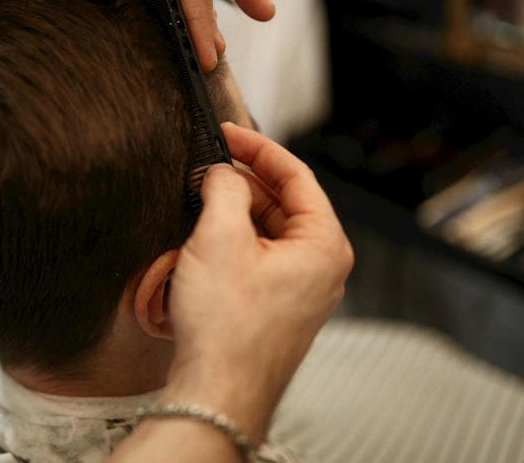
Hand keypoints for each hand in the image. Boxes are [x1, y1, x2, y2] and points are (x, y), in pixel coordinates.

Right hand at [164, 122, 353, 442]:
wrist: (217, 390)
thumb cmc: (228, 327)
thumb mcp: (220, 238)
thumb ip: (225, 188)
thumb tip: (221, 171)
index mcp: (324, 245)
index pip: (297, 175)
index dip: (258, 148)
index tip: (227, 133)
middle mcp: (321, 267)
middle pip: (283, 202)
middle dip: (243, 181)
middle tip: (207, 166)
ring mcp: (300, 289)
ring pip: (268, 230)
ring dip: (234, 212)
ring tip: (199, 202)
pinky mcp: (276, 306)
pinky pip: (258, 257)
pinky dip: (233, 240)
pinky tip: (203, 239)